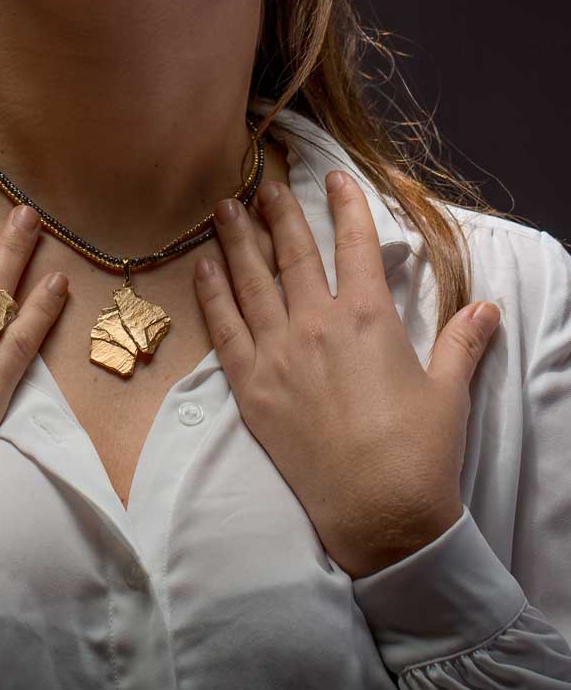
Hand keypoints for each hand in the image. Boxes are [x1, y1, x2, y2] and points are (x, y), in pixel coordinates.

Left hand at [194, 170, 500, 579]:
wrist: (377, 512)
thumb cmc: (418, 450)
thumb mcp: (447, 389)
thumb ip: (462, 341)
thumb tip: (488, 307)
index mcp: (366, 318)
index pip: (354, 245)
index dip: (345, 206)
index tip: (333, 177)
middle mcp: (315, 325)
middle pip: (292, 254)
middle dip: (277, 213)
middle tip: (262, 185)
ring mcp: (276, 354)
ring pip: (250, 282)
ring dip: (236, 241)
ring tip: (223, 208)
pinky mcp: (249, 386)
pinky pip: (223, 328)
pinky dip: (211, 294)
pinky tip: (202, 268)